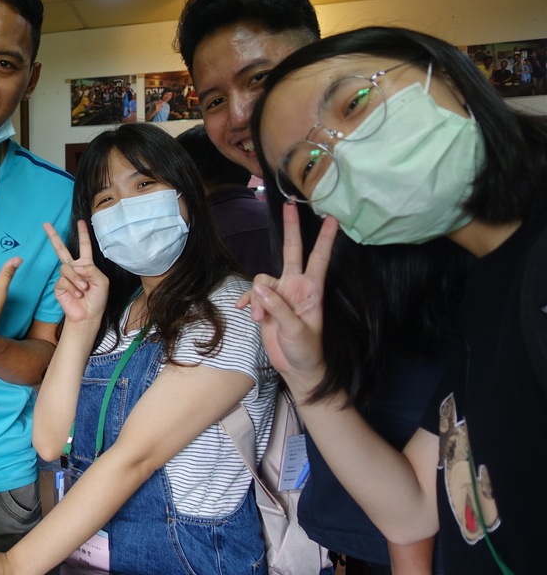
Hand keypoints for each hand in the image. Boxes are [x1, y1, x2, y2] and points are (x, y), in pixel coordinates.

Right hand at [43, 220, 107, 326]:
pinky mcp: (59, 286)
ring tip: (83, 289)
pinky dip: (71, 287)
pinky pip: (63, 280)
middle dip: (53, 236)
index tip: (80, 221)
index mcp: (86, 265)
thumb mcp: (102, 282)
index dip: (83, 233)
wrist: (88, 315)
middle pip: (61, 249)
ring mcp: (65, 276)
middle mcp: (74, 268)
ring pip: (66, 269)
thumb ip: (92, 270)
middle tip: (46, 224)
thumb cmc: (97, 299)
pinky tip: (77, 294)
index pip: (84, 246)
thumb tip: (76, 266)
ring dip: (77, 280)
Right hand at [236, 202, 336, 396]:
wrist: (297, 368)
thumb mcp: (296, 331)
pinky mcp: (265, 305)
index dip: (325, 239)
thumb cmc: (307, 350)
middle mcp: (296, 287)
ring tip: (258, 319)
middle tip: (290, 206)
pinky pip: (252, 294)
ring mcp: (280, 295)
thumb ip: (278, 308)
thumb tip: (260, 289)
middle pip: (292, 251)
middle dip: (291, 229)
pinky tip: (243, 312)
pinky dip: (246, 302)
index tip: (332, 218)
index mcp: (311, 290)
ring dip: (256, 298)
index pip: (319, 259)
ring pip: (262, 280)